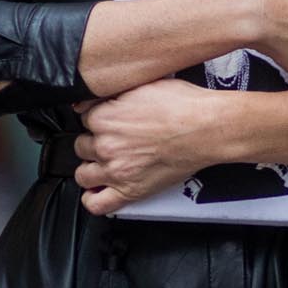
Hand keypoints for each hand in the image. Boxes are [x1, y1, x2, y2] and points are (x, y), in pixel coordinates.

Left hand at [75, 81, 241, 213]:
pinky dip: (92, 199)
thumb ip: (114, 93)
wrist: (207, 128)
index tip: (105, 120)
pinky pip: (96, 203)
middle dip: (94, 142)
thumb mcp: (142, 85)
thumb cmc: (183, 106)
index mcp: (104, 117)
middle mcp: (106, 145)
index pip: (82, 118)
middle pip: (81, 146)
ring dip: (91, 168)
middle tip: (111, 140)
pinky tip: (99, 190)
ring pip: (83, 174)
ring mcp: (116, 170)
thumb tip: (96, 98)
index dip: (96, 118)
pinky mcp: (130, 191)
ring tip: (104, 164)